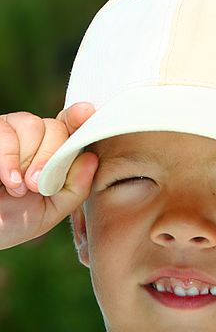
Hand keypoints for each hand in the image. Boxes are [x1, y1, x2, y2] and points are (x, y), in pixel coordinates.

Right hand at [0, 103, 98, 249]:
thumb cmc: (13, 218)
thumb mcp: (51, 210)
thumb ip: (75, 188)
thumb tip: (92, 158)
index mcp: (53, 150)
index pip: (71, 125)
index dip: (79, 117)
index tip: (86, 113)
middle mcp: (33, 135)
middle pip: (55, 127)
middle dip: (49, 157)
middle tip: (36, 185)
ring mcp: (9, 130)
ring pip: (32, 125)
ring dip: (28, 160)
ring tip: (18, 188)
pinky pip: (5, 133)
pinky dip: (9, 159)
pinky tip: (8, 181)